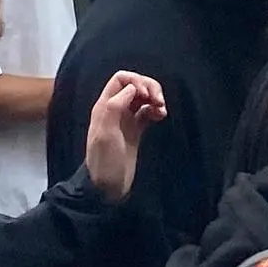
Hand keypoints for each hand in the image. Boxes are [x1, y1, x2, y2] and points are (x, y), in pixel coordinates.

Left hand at [77, 69, 169, 202]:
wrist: (107, 187)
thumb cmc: (105, 161)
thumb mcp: (106, 134)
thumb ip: (115, 107)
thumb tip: (132, 88)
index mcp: (105, 106)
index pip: (121, 79)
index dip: (136, 81)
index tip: (146, 95)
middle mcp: (115, 109)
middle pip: (134, 85)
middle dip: (149, 87)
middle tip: (159, 100)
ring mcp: (126, 120)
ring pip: (142, 97)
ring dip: (155, 98)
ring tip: (162, 109)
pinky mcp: (136, 130)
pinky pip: (147, 112)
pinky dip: (156, 110)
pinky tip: (161, 116)